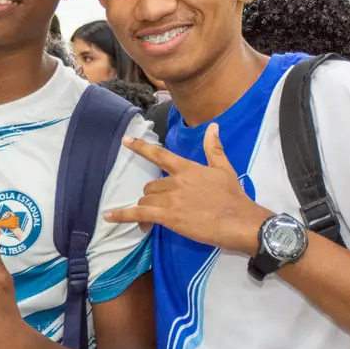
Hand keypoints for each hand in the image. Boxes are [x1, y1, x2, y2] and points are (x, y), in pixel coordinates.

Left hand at [104, 124, 271, 253]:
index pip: (159, 155)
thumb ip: (214, 148)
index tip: (125, 141)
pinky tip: (109, 217)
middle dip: (154, 196)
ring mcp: (170, 199)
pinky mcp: (168, 217)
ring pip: (146, 200)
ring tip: (155, 222)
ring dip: (148, 209)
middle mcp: (175, 181)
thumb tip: (213, 126)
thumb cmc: (234, 197)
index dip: (141, 147)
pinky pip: (139, 214)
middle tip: (165, 209)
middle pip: (151, 185)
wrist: (240, 221)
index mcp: (187, 168)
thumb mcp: (224, 169)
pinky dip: (122, 215)